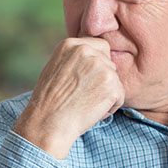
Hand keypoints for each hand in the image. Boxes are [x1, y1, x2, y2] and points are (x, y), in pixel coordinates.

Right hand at [12, 37, 124, 157]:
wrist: (47, 123)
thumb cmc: (48, 101)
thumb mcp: (55, 68)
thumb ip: (74, 58)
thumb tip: (93, 57)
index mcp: (71, 44)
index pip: (100, 46)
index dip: (97, 65)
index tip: (86, 80)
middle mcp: (87, 51)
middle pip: (110, 63)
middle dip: (102, 80)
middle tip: (83, 95)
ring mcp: (101, 67)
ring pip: (115, 80)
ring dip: (105, 94)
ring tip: (84, 104)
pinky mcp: (112, 85)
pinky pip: (120, 96)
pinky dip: (109, 108)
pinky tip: (90, 112)